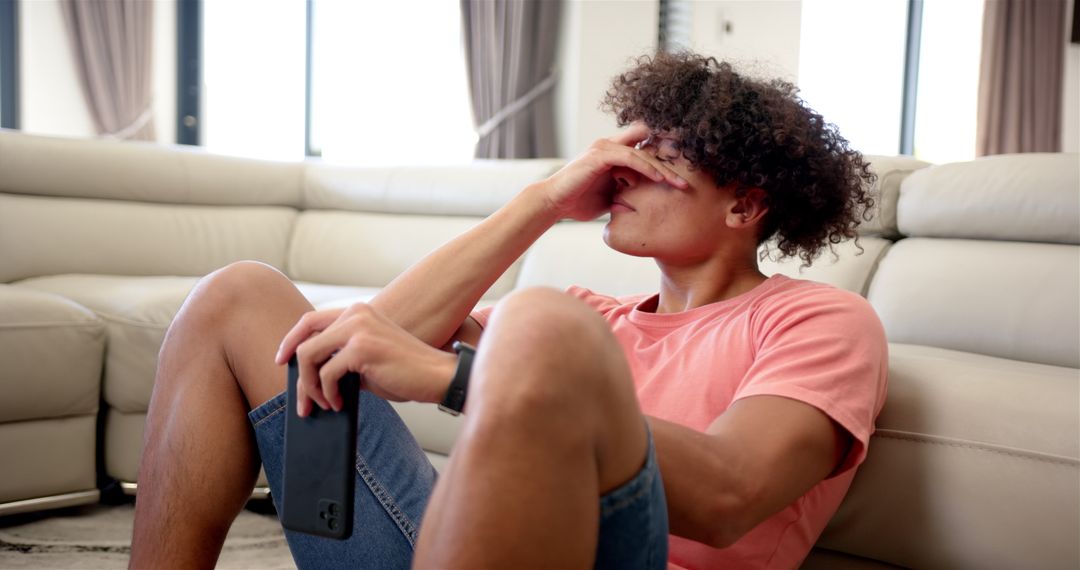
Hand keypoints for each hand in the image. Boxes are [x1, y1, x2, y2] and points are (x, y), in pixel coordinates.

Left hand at [275, 304, 456, 416]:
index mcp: (358, 312)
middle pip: (304, 340)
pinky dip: (328, 394)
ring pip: (309, 356)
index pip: (311, 320)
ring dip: (311, 387)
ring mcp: (358, 328)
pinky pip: (326, 373)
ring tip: (325, 404)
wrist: (437, 376)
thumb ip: (343, 357)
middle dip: (297, 374)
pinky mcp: (361, 348)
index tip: (282, 361)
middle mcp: (356, 314)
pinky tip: (340, 404)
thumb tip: (310, 376)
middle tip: (301, 402)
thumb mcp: (369, 358)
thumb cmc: (406, 372)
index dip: (291, 340)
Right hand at [539, 122, 687, 220]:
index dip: (664, 153)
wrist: (553, 204)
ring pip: (643, 151)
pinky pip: (630, 158)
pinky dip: (646, 169)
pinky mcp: (600, 155)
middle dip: (671, 152)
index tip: (686, 169)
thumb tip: (638, 206)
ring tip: (681, 183)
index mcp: (613, 153)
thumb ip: (624, 196)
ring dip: (664, 167)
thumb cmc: (577, 202)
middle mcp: (610, 145)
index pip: (644, 146)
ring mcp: (604, 148)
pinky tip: (660, 180)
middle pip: (649, 140)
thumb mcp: (609, 199)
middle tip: (694, 166)